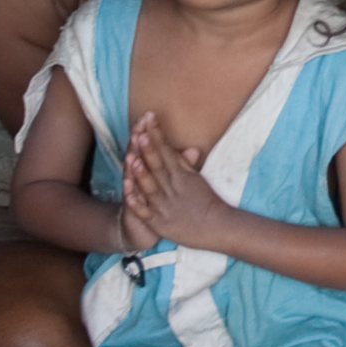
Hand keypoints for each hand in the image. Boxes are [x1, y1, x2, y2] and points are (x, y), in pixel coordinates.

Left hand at [118, 115, 224, 252]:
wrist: (217, 227)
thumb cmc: (207, 201)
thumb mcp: (197, 179)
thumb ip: (186, 163)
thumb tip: (185, 147)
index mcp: (181, 175)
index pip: (167, 151)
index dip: (157, 135)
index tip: (149, 118)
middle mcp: (172, 188)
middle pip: (158, 166)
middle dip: (148, 149)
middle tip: (141, 133)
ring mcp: (165, 206)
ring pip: (149, 188)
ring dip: (140, 174)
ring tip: (132, 159)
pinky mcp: (160, 223)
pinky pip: (146, 213)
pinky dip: (137, 204)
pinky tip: (128, 195)